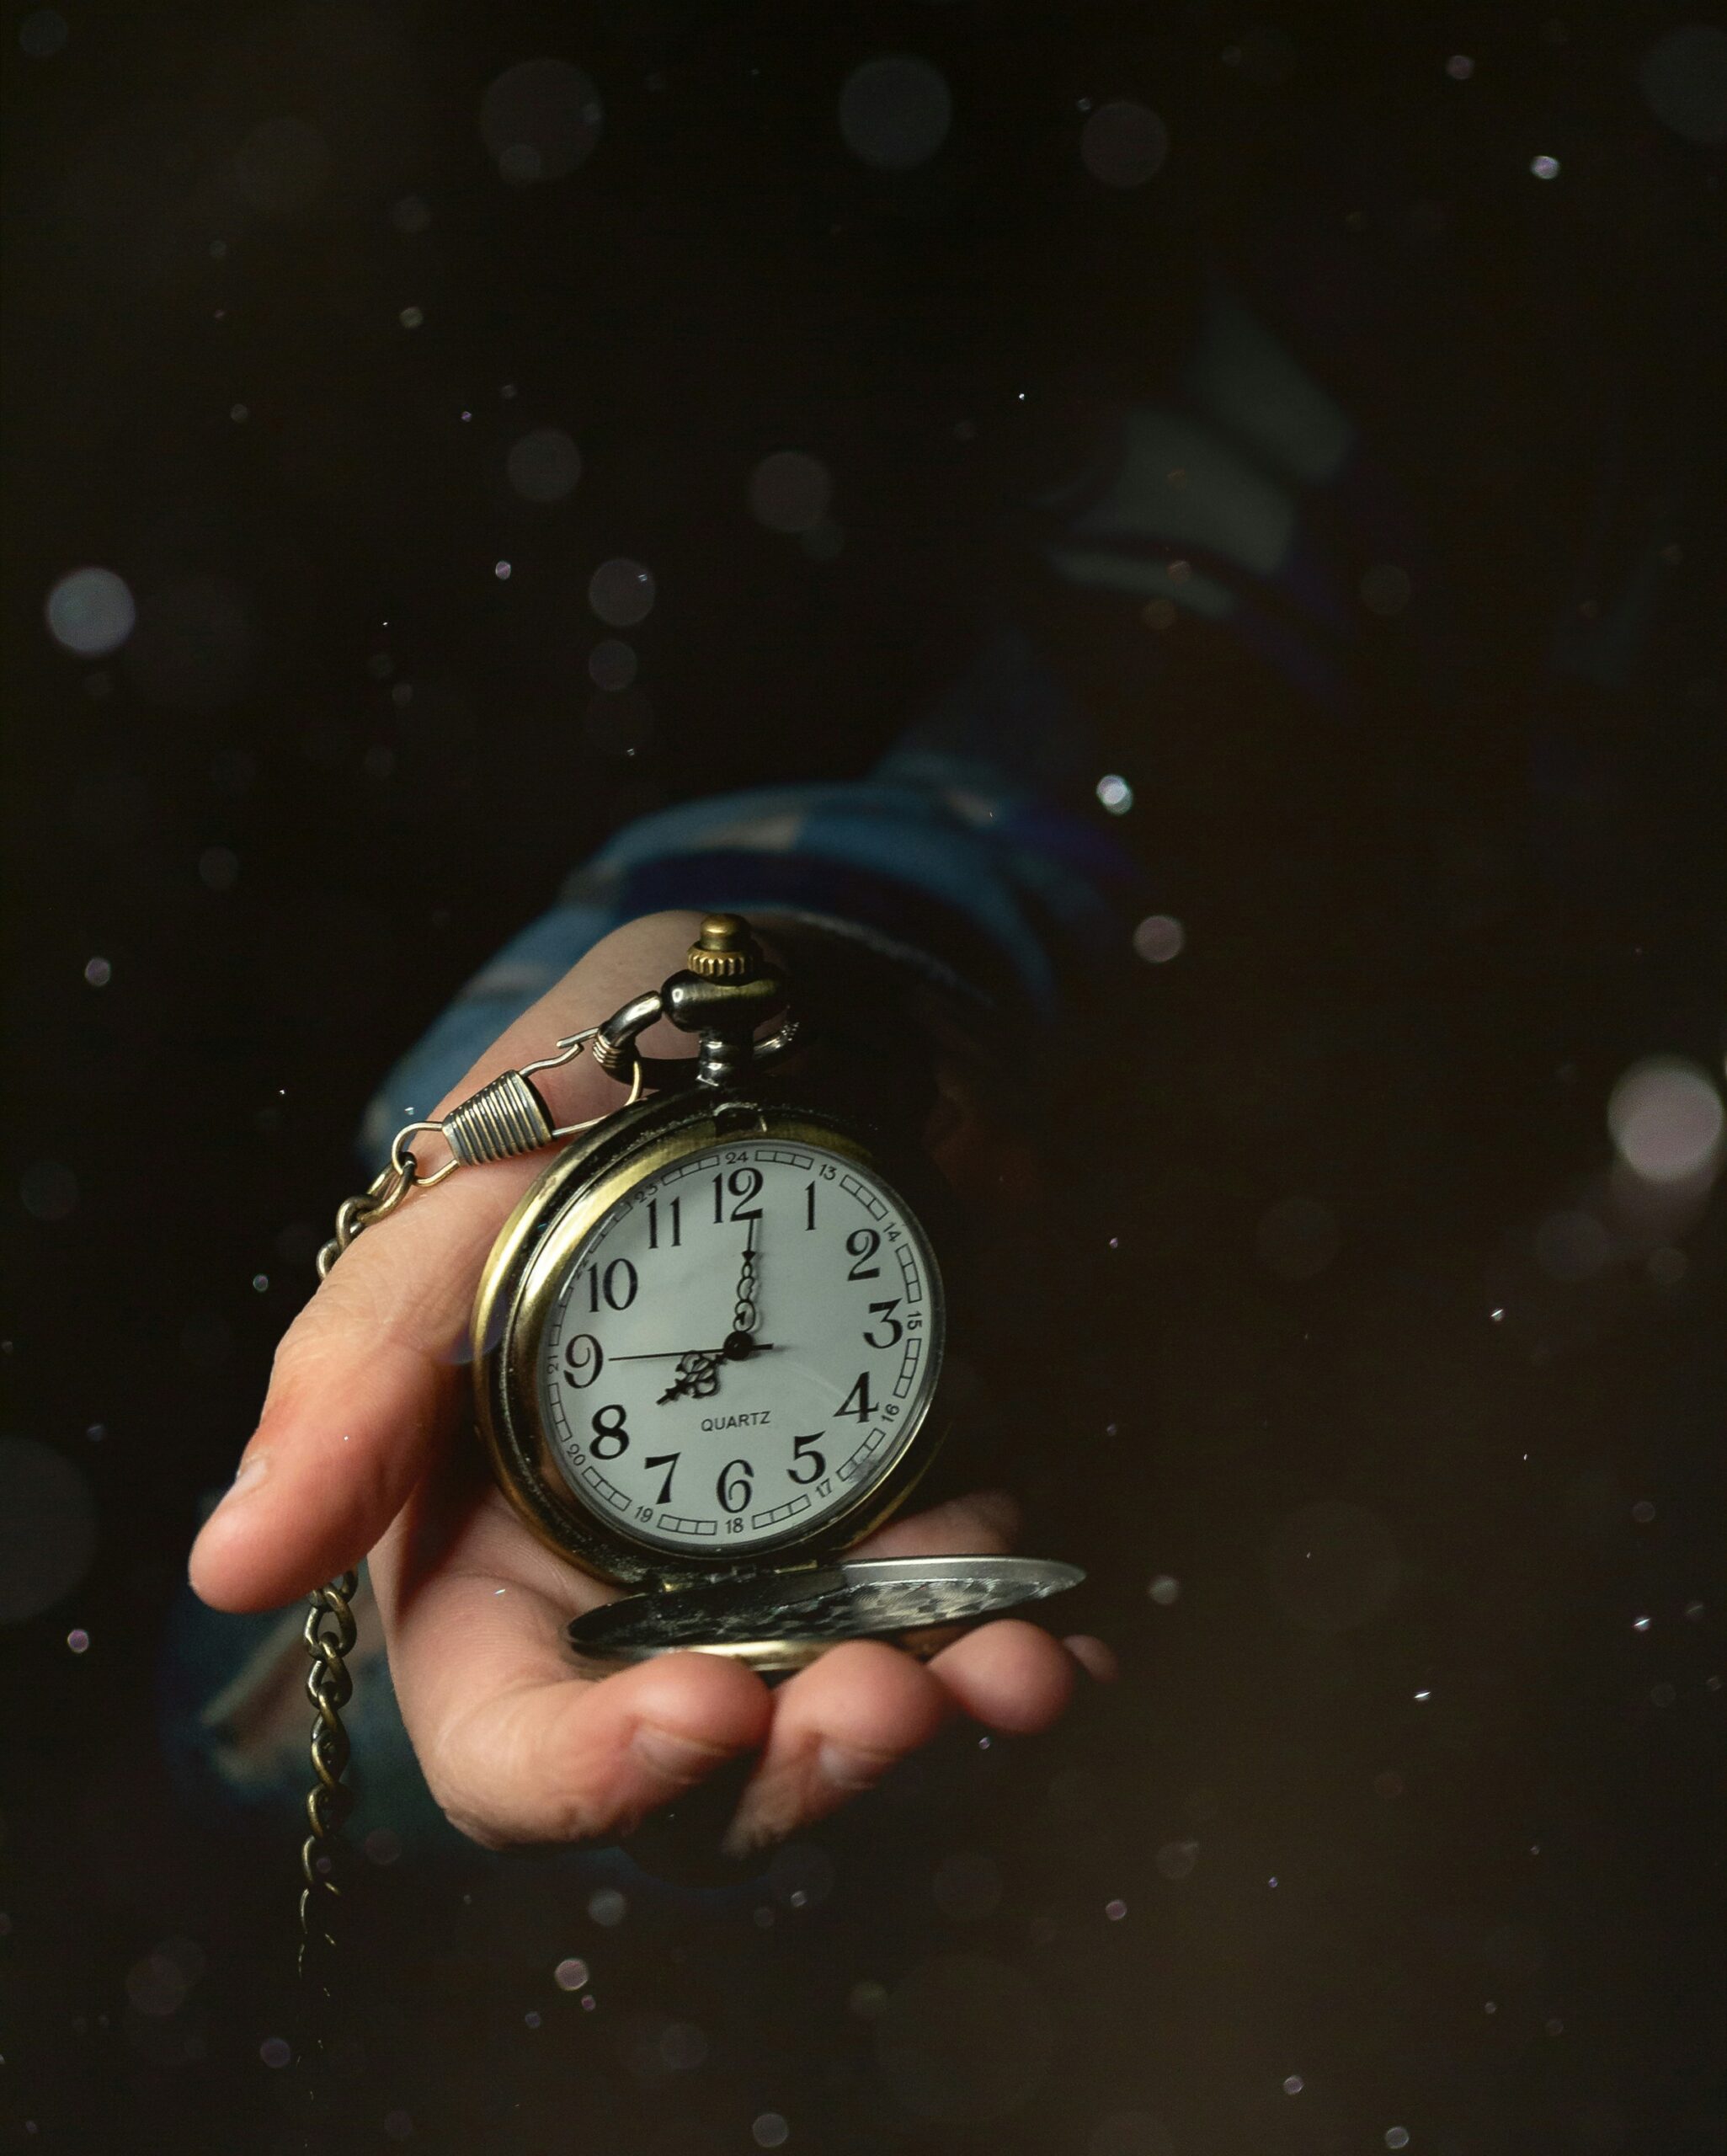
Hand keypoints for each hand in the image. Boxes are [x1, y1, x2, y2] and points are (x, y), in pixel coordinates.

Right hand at [188, 910, 1111, 1854]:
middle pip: (694, 1766)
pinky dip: (1006, 1645)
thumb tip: (233, 1567)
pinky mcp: (893, 1509)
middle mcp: (621, 1588)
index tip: (701, 1711)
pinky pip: (949, 1621)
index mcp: (477, 1551)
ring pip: (833, 1713)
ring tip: (1006, 1671)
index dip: (587, 1772)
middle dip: (793, 1766)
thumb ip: (360, 1374)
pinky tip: (1061, 1644)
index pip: (505, 1739)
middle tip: (883, 1699)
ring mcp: (769, 1557)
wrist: (798, 1004)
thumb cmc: (601, 1086)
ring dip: (927, 1715)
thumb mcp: (466, 1196)